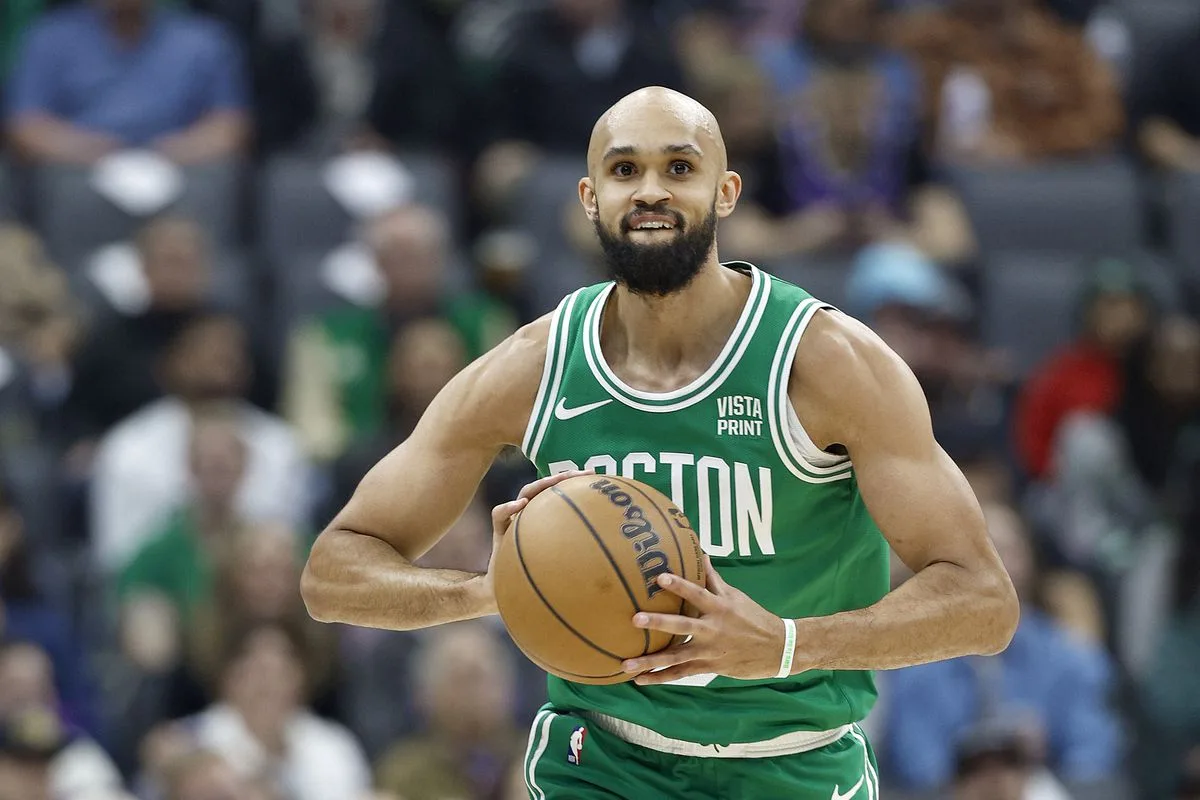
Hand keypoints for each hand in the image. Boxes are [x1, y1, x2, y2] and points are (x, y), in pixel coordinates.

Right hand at [481, 470, 593, 603]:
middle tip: (580, 473)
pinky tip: (520, 505)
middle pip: (546, 488)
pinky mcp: (499, 531)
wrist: (509, 589)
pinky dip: (508, 507)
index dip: (576, 483)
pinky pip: (499, 515)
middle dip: (562, 477)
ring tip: (551, 481)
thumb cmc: (540, 578)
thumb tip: (612, 555)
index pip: (561, 494)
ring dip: (538, 485)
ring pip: (524, 493)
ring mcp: (515, 520)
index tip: (595, 476)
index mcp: (547, 519)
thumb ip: (579, 556)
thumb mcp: (563, 566)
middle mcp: (532, 514)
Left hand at [621, 555, 789, 684]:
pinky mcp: (709, 668)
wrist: (778, 648)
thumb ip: (713, 578)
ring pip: (676, 657)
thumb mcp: (735, 596)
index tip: (659, 577)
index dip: (679, 585)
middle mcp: (712, 629)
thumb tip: (700, 552)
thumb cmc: (753, 617)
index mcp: (719, 607)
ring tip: (626, 664)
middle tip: (634, 619)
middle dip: (658, 623)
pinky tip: (641, 679)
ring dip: (650, 661)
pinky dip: (661, 677)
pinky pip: (681, 674)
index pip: (696, 593)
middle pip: (681, 626)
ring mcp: (709, 651)